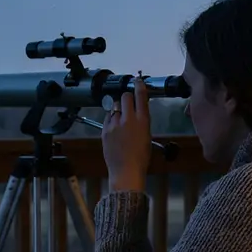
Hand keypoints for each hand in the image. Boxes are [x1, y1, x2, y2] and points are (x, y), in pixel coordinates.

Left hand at [102, 75, 151, 192]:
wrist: (126, 171)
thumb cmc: (141, 157)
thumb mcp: (147, 136)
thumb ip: (142, 122)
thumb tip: (137, 113)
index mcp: (142, 121)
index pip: (140, 96)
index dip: (139, 85)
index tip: (137, 80)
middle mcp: (128, 119)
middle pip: (125, 97)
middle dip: (127, 96)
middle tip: (129, 101)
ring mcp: (114, 124)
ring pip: (115, 106)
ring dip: (119, 108)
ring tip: (121, 118)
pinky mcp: (104, 130)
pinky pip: (107, 118)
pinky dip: (111, 119)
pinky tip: (114, 127)